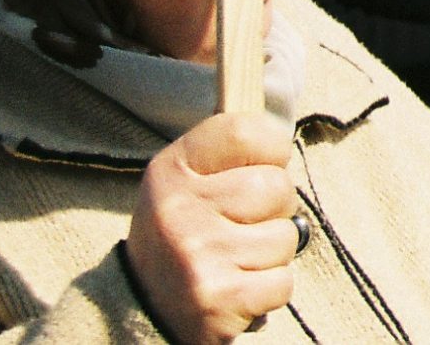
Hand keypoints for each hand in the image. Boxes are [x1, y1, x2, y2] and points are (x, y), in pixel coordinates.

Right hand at [125, 110, 297, 343]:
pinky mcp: (219, 298)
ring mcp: (198, 255)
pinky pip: (283, 281)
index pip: (245, 129)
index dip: (270, 147)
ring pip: (286, 236)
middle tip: (243, 227)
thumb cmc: (184, 236)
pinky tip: (239, 290)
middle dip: (275, 209)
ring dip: (273, 254)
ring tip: (237, 261)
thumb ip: (229, 154)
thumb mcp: (186, 184)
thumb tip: (279, 118)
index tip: (263, 164)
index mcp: (171, 171)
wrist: (142, 312)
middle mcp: (179, 210)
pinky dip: (270, 289)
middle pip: (277, 185)